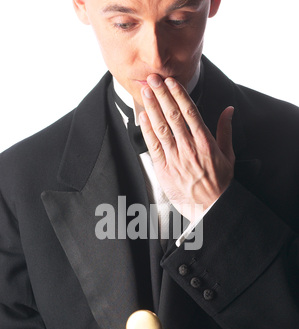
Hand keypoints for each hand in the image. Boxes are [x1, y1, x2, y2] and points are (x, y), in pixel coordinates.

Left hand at [139, 74, 234, 221]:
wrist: (210, 206)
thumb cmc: (219, 182)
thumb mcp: (228, 155)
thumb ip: (225, 130)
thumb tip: (228, 110)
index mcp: (205, 141)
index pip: (190, 112)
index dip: (178, 95)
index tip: (171, 82)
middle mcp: (189, 147)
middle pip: (173, 115)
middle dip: (162, 95)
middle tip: (153, 79)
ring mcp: (175, 157)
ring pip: (161, 127)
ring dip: (153, 107)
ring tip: (146, 91)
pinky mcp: (164, 169)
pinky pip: (153, 146)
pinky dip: (147, 130)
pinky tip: (143, 117)